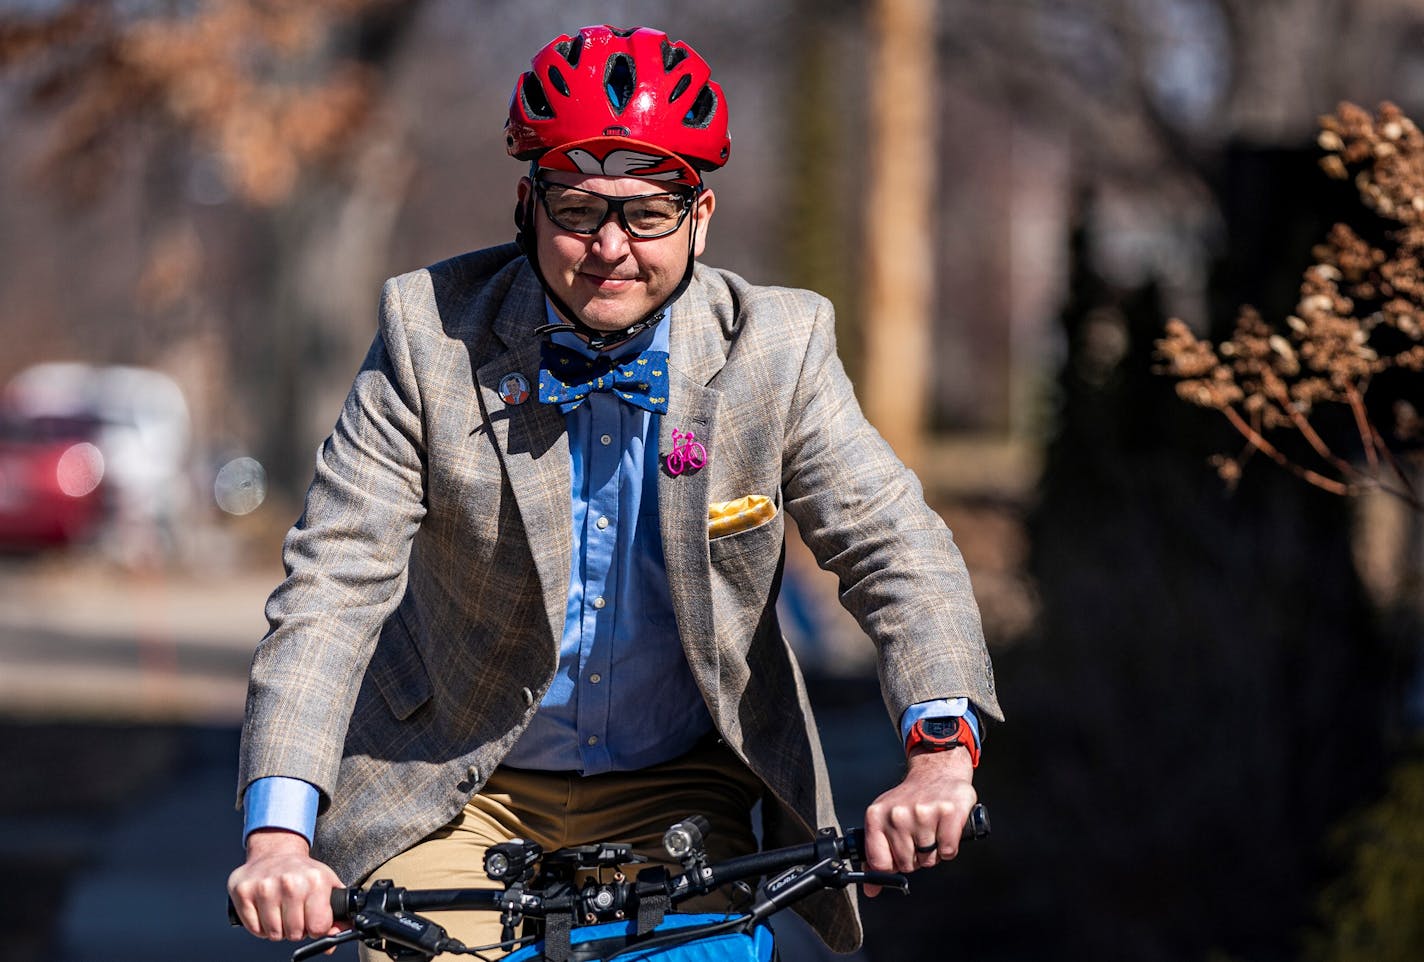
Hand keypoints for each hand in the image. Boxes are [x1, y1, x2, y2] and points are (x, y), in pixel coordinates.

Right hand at [228, 828, 345, 942]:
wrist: (276, 851)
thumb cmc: (303, 872)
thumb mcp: (328, 885)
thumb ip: (338, 913)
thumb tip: (333, 940)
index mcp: (315, 880)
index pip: (318, 927)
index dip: (317, 928)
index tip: (313, 920)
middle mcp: (290, 882)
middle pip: (295, 933)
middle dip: (296, 929)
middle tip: (295, 914)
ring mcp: (264, 886)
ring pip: (273, 934)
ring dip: (278, 929)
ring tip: (280, 911)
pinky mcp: (243, 891)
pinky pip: (254, 929)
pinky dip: (260, 927)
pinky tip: (266, 910)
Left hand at [862, 746, 975, 896]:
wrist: (936, 772)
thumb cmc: (909, 800)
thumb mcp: (883, 820)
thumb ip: (875, 854)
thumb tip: (871, 890)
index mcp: (876, 816)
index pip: (879, 863)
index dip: (891, 866)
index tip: (897, 857)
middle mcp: (898, 814)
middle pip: (907, 864)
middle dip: (915, 857)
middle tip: (919, 836)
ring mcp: (923, 813)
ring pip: (929, 860)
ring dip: (933, 852)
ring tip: (931, 830)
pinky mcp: (948, 813)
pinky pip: (948, 852)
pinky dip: (949, 848)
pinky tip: (945, 830)